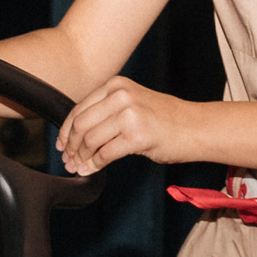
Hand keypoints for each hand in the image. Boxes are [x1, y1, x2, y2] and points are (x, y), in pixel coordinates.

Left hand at [57, 78, 190, 174]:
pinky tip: (90, 170)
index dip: (66, 130)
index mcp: (116, 85)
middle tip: (67, 160)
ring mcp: (129, 115)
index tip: (61, 145)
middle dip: (70, 146)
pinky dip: (93, 165)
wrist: (194, 127)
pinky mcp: (136, 136)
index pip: (80, 108)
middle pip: (81, 125)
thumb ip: (107, 111)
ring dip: (81, 157)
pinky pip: (104, 154)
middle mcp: (121, 96)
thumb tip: (77, 133)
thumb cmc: (164, 120)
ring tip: (77, 167)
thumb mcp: (132, 103)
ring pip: (90, 140)